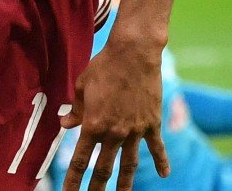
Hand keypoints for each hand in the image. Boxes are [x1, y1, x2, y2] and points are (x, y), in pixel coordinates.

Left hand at [61, 37, 169, 190]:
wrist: (134, 53)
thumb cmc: (104, 66)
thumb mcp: (82, 86)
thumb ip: (75, 109)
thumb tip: (65, 124)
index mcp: (93, 125)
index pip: (80, 160)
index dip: (73, 181)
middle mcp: (114, 133)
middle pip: (104, 169)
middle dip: (96, 189)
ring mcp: (135, 130)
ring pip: (129, 165)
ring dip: (125, 184)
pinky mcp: (152, 123)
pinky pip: (157, 147)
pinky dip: (162, 161)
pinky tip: (165, 175)